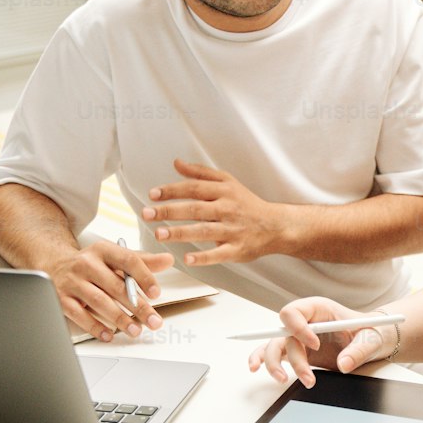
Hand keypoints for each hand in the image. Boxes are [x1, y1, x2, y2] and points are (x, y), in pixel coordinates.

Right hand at [47, 241, 173, 341]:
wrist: (54, 264)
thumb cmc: (92, 264)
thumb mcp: (115, 257)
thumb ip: (142, 261)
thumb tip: (168, 260)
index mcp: (103, 250)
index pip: (128, 260)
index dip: (144, 277)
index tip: (156, 293)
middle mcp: (86, 263)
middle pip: (116, 286)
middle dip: (138, 306)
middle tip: (154, 321)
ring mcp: (72, 281)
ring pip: (99, 301)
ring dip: (120, 318)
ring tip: (135, 330)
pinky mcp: (60, 297)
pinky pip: (80, 315)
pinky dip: (96, 327)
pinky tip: (109, 334)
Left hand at [143, 159, 282, 264]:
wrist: (276, 226)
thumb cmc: (247, 203)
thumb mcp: (228, 182)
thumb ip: (201, 173)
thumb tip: (176, 163)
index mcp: (224, 191)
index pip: (194, 188)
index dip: (172, 190)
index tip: (152, 195)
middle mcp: (227, 208)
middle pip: (195, 208)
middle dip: (169, 211)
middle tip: (147, 214)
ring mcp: (232, 229)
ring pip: (203, 230)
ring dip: (180, 232)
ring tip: (159, 234)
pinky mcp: (237, 249)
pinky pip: (218, 254)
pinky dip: (203, 257)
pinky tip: (187, 259)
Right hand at [248, 297, 395, 387]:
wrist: (372, 341)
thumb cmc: (370, 332)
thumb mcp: (371, 339)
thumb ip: (359, 351)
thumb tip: (344, 365)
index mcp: (319, 309)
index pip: (294, 312)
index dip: (298, 328)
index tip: (315, 345)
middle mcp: (304, 321)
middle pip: (283, 334)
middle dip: (292, 356)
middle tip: (307, 377)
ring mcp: (298, 337)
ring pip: (275, 346)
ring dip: (275, 363)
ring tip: (284, 380)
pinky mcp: (297, 351)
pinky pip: (274, 353)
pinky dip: (262, 359)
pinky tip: (255, 367)